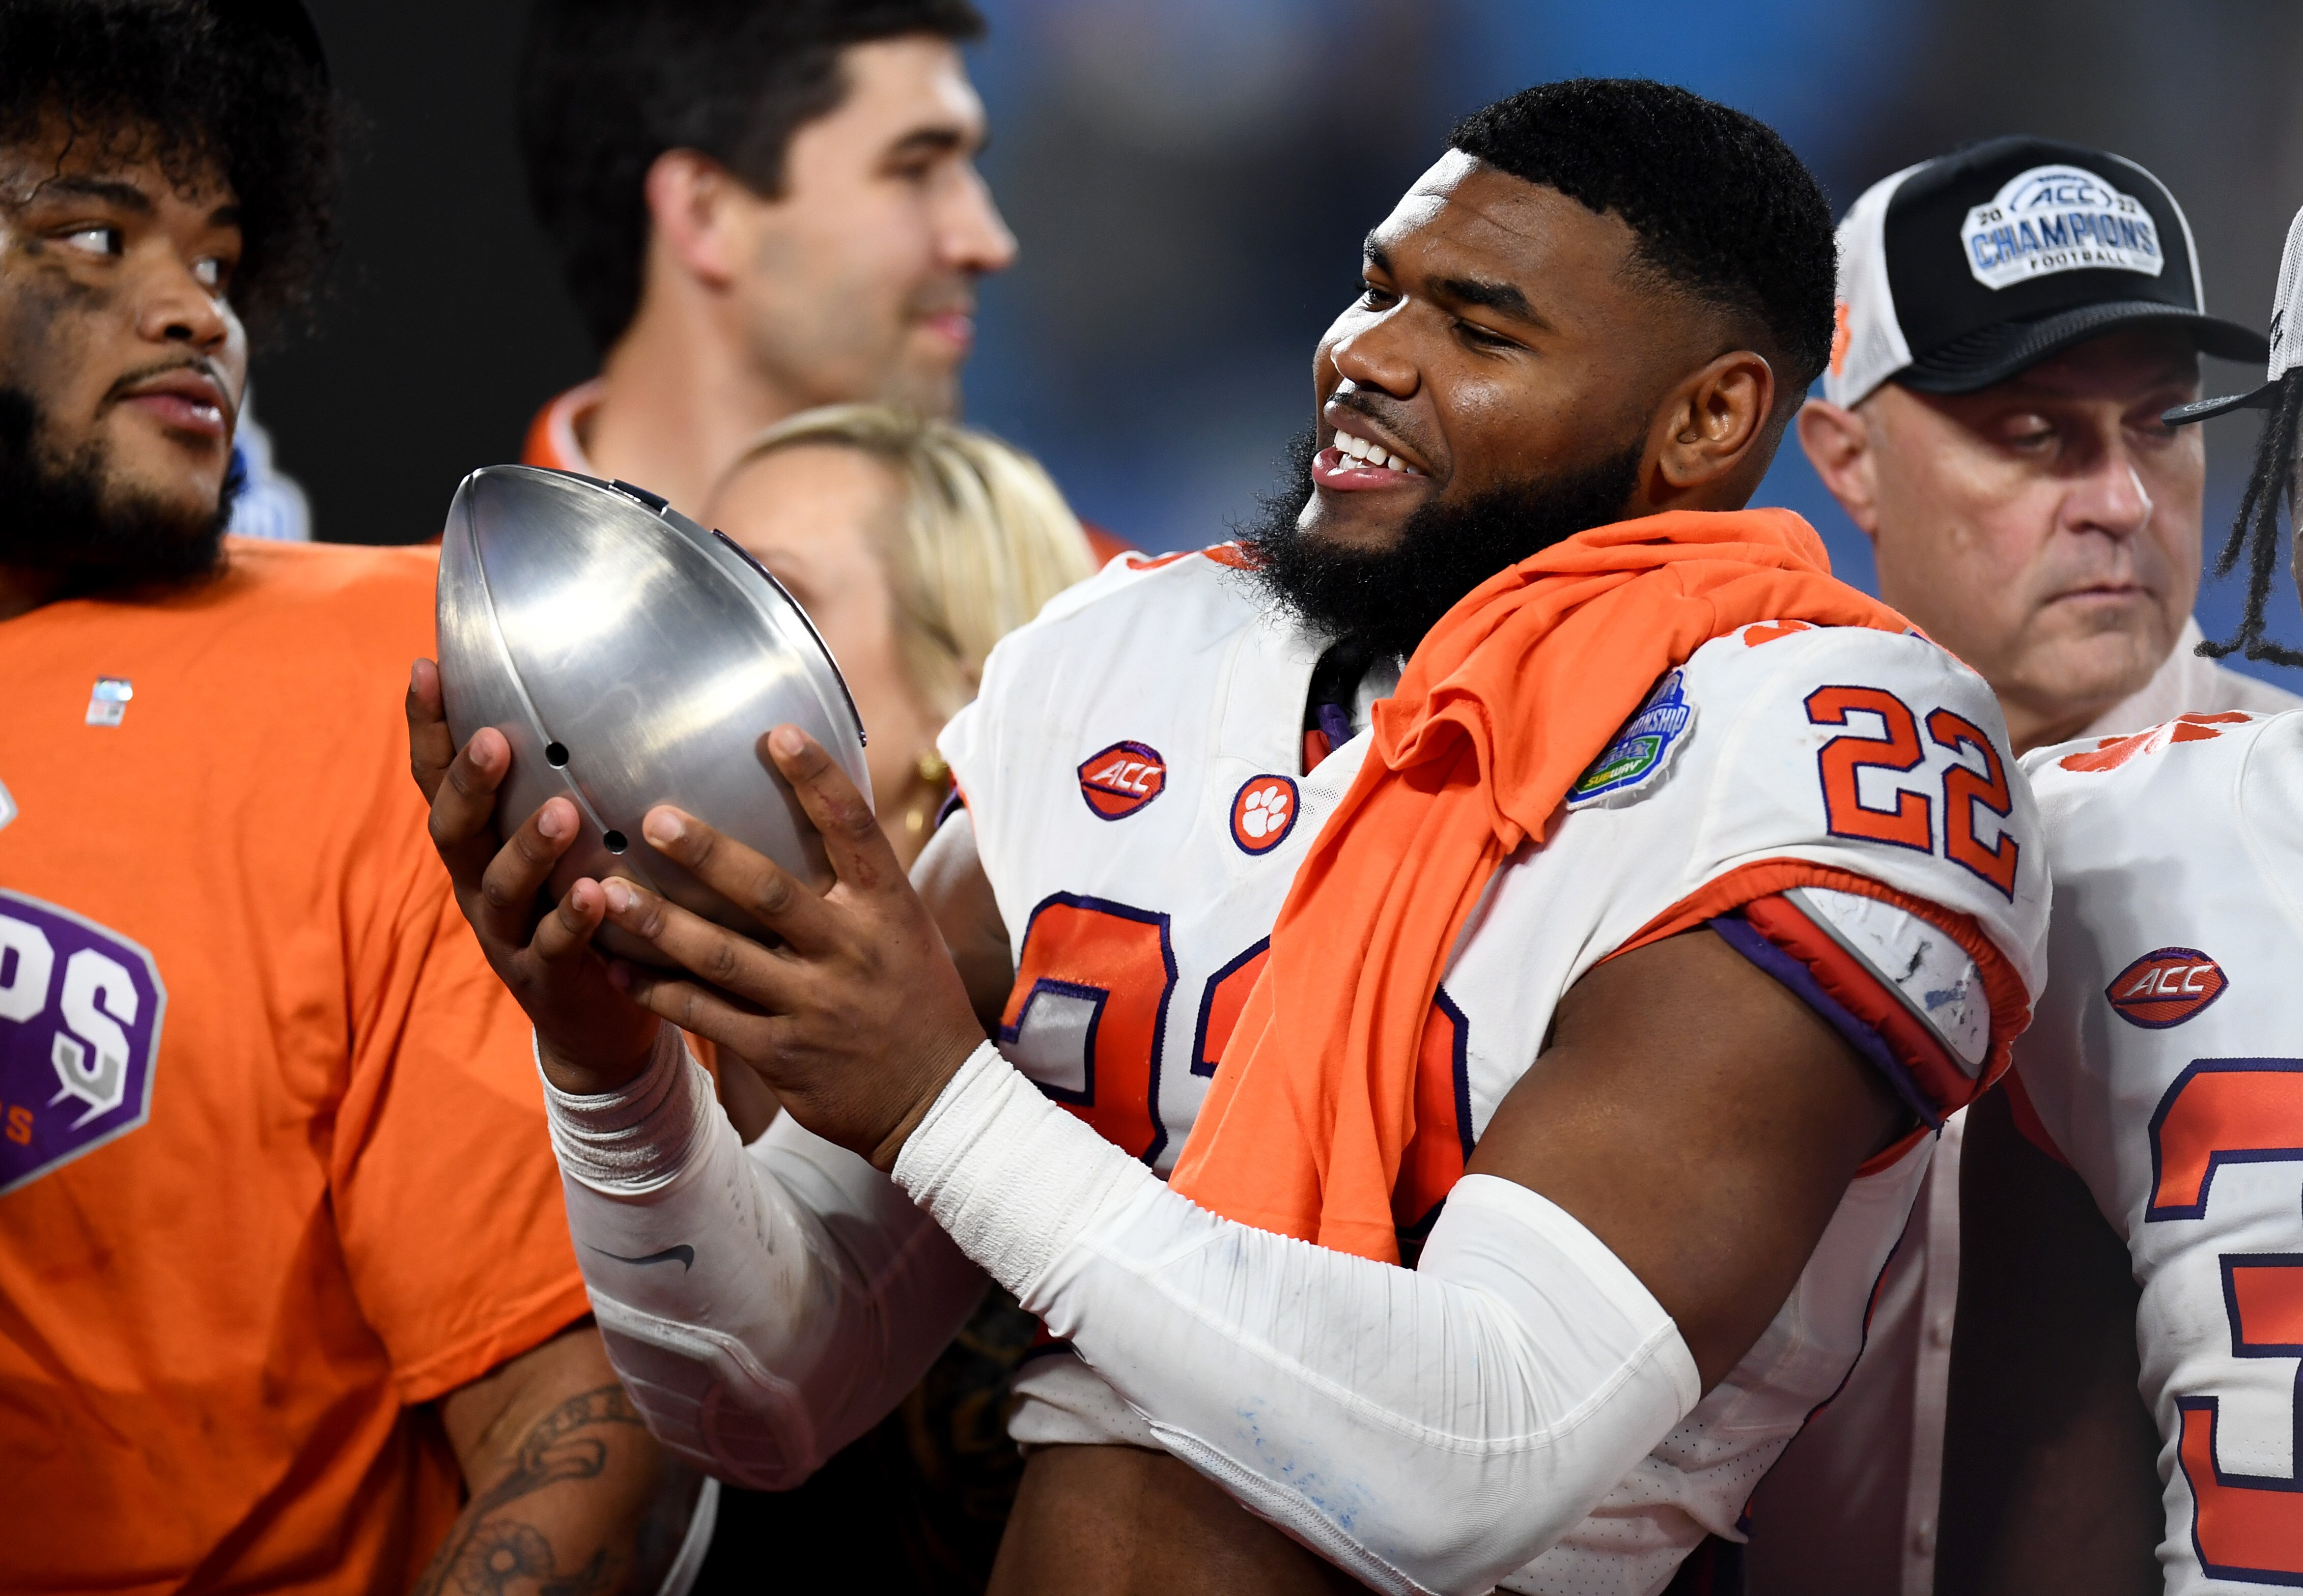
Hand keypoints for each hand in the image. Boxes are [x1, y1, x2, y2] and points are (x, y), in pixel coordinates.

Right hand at [406, 658, 660, 1092]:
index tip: (426, 668)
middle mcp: (479, 885)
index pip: (437, 780)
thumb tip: (585, 695)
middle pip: (455, 831)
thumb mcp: (557, 847)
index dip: (427, 729)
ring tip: (563, 812)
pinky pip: (555, 947)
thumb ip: (555, 786)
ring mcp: (508, 935)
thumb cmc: (578, 909)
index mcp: (477, 846)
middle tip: (491, 742)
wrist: (592, 1023)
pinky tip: (596, 894)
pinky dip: (573, 920)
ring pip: (504, 888)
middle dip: (468, 785)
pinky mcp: (546, 978)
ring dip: (529, 848)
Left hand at [596, 725, 985, 1169]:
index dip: (818, 779)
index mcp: (888, 910)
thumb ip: (858, 883)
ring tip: (603, 892)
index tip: (776, 733)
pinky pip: (706, 1016)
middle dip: (707, 855)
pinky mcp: (781, 1054)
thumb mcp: (906, 932)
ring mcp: (813, 1005)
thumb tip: (816, 808)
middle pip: (769, 892)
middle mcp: (851, 952)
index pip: (854, 831)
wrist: (935, 1104)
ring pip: (722, 957)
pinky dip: (657, 991)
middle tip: (652, 818)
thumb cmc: (916, 1001)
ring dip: (659, 924)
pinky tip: (615, 967)